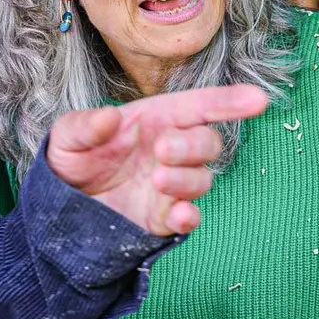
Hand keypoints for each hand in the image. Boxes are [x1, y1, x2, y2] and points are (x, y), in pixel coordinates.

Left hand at [46, 84, 269, 235]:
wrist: (60, 204)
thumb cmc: (73, 158)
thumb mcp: (67, 135)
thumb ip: (84, 125)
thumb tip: (108, 119)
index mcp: (155, 120)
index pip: (201, 107)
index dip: (230, 102)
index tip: (258, 100)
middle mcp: (170, 150)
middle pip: (208, 143)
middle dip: (193, 145)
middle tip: (162, 151)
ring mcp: (170, 185)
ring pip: (202, 180)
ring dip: (187, 179)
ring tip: (156, 180)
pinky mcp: (162, 218)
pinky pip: (188, 218)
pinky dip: (188, 217)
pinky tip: (177, 215)